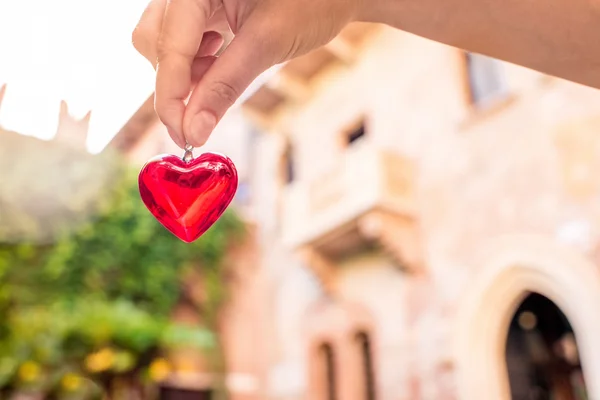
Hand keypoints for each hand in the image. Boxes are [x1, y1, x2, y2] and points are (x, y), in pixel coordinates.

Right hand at [133, 0, 364, 147]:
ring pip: (165, 45)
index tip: (182, 135)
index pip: (168, 45)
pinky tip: (220, 67)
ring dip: (186, 76)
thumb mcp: (267, 43)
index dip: (171, 96)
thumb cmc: (312, 1)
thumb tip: (194, 130)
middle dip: (175, 84)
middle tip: (199, 120)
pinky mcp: (205, 8)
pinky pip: (185, 42)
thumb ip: (224, 86)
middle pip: (155, 43)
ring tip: (216, 87)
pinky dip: (198, 65)